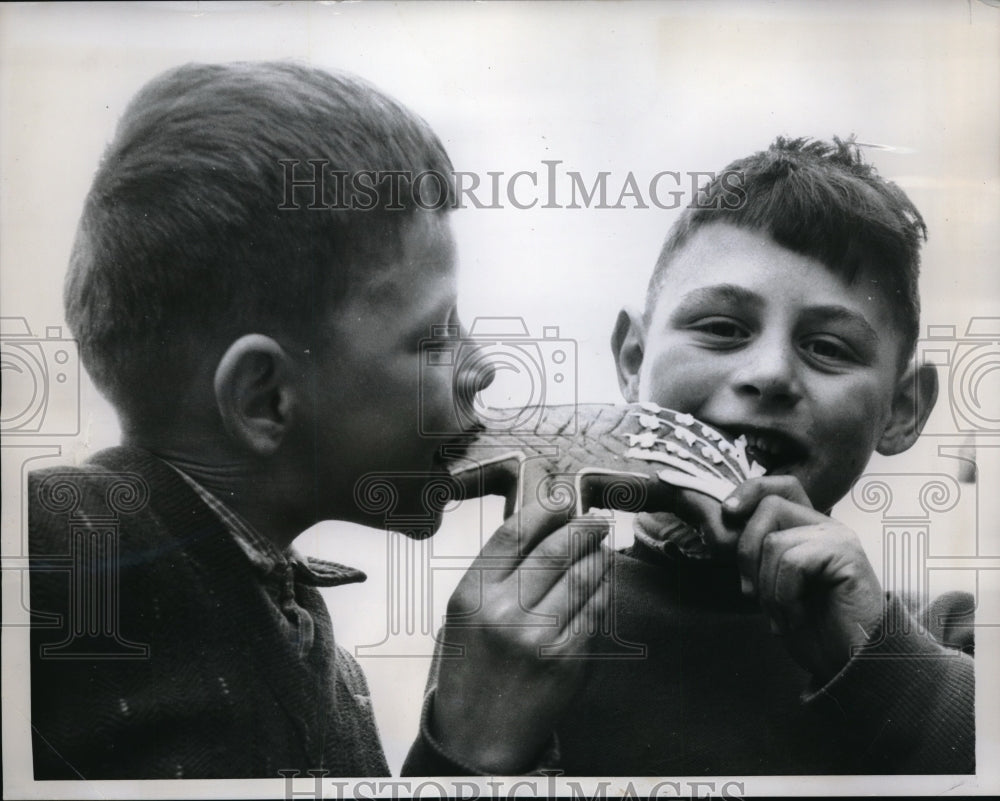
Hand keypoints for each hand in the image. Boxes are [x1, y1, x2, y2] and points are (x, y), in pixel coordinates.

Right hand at [430, 501, 610, 772]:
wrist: (478, 735)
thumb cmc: (472, 667)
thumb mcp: (465, 614)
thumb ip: (497, 573)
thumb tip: (543, 527)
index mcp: (472, 596)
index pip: (513, 535)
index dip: (543, 509)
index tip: (562, 499)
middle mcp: (504, 614)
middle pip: (553, 551)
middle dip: (581, 528)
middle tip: (595, 519)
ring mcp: (539, 638)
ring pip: (581, 577)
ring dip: (598, 556)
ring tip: (601, 547)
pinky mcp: (568, 660)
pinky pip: (594, 612)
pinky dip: (602, 590)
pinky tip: (601, 582)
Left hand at [721, 476, 885, 682]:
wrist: (849, 664)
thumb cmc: (811, 628)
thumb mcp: (771, 584)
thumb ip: (757, 553)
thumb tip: (724, 519)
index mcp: (808, 528)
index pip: (780, 487)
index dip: (750, 491)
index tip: (727, 512)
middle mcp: (826, 526)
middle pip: (768, 507)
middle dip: (746, 552)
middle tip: (752, 594)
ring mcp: (839, 538)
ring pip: (774, 541)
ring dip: (766, 588)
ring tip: (781, 615)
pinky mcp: (848, 555)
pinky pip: (792, 562)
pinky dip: (783, 596)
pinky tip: (796, 617)